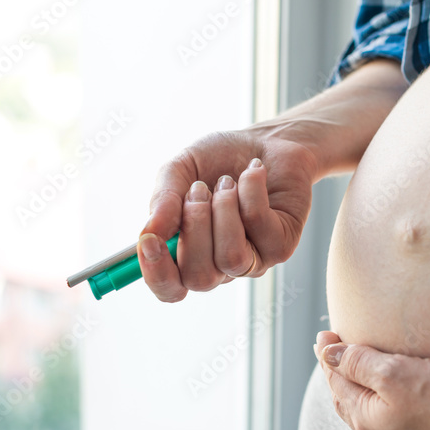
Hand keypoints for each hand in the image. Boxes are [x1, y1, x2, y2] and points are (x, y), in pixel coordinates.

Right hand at [138, 129, 319, 301]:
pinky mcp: (281, 246)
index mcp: (188, 256)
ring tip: (228, 181)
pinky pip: (258, 225)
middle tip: (198, 189)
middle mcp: (220, 267)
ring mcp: (253, 261)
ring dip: (224, 209)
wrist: (265, 140)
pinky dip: (250, 190)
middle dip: (194, 227)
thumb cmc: (218, 160)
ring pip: (231, 257)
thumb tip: (148, 233)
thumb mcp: (179, 171)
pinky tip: (254, 172)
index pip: (169, 289)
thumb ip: (162, 201)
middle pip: (199, 279)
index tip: (149, 241)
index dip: (156, 274)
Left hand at [314, 330, 429, 429]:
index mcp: (366, 421)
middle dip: (344, 381)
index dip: (330, 356)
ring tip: (364, 393)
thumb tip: (327, 356)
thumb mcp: (398, 374)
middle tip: (338, 358)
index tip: (325, 336)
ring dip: (367, 410)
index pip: (337, 382)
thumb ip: (359, 363)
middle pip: (353, 408)